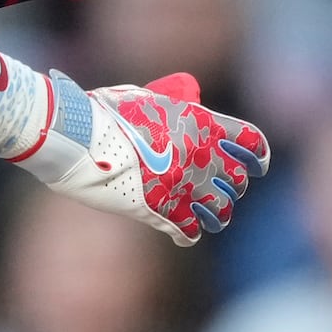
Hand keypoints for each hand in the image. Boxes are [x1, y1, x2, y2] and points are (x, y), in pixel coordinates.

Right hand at [28, 71, 271, 244]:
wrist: (74, 134)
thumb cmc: (102, 111)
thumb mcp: (146, 97)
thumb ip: (171, 104)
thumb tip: (184, 100)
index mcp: (200, 123)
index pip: (250, 142)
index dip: (257, 157)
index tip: (258, 168)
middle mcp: (199, 155)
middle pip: (236, 181)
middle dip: (231, 188)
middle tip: (223, 192)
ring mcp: (181, 184)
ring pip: (219, 211)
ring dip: (217, 216)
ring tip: (211, 219)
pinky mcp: (158, 210)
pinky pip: (188, 231)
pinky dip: (188, 235)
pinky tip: (184, 235)